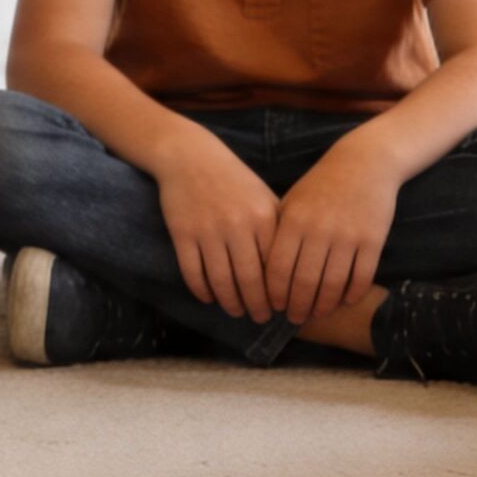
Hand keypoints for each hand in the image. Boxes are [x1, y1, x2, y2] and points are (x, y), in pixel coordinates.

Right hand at [151, 142, 282, 321]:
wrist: (190, 157)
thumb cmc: (233, 180)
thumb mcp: (263, 198)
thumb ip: (278, 229)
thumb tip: (295, 269)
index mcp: (263, 217)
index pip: (276, 267)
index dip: (280, 293)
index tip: (284, 308)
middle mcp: (237, 226)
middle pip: (250, 279)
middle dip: (257, 305)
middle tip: (261, 318)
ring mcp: (207, 231)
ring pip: (221, 280)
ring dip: (230, 302)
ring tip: (236, 312)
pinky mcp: (182, 234)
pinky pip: (193, 271)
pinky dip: (202, 289)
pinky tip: (209, 297)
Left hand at [264, 155, 398, 324]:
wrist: (363, 164)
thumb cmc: (320, 186)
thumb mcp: (290, 203)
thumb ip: (277, 233)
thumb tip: (259, 271)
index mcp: (292, 222)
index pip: (276, 268)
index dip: (273, 293)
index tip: (272, 306)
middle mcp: (318, 231)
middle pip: (304, 282)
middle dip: (296, 306)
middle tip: (293, 319)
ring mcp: (347, 236)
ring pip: (333, 284)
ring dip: (323, 305)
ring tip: (316, 313)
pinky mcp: (373, 240)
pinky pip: (361, 277)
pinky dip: (352, 294)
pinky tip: (344, 302)